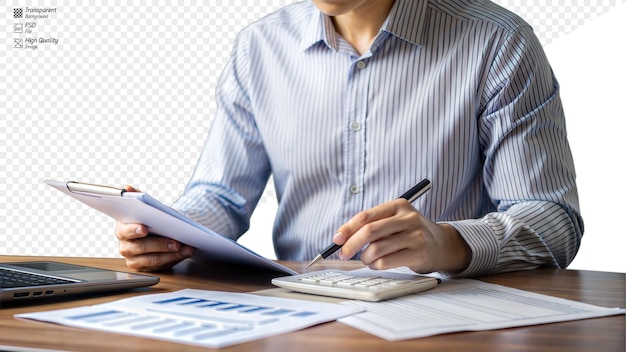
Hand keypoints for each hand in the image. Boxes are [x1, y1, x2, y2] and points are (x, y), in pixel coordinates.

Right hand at [114, 185, 193, 270]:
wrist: (157, 231)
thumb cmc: (148, 219)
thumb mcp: (144, 206)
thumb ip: (135, 196)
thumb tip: (127, 188)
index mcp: (122, 230)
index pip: (125, 231)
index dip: (133, 230)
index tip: (144, 229)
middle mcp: (126, 247)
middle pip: (141, 248)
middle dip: (160, 245)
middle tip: (176, 242)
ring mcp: (135, 260)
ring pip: (153, 260)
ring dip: (171, 254)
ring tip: (186, 248)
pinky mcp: (148, 268)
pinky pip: (162, 266)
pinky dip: (176, 259)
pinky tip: (187, 252)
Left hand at [333, 199, 470, 273]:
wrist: (442, 244)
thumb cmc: (410, 232)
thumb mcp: (395, 220)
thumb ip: (373, 224)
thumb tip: (341, 237)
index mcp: (398, 205)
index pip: (366, 216)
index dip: (347, 229)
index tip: (336, 240)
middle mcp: (408, 218)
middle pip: (369, 231)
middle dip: (351, 245)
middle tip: (343, 254)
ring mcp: (415, 235)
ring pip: (376, 249)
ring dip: (365, 258)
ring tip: (366, 259)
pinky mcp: (419, 253)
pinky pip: (386, 262)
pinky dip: (376, 265)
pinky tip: (378, 264)